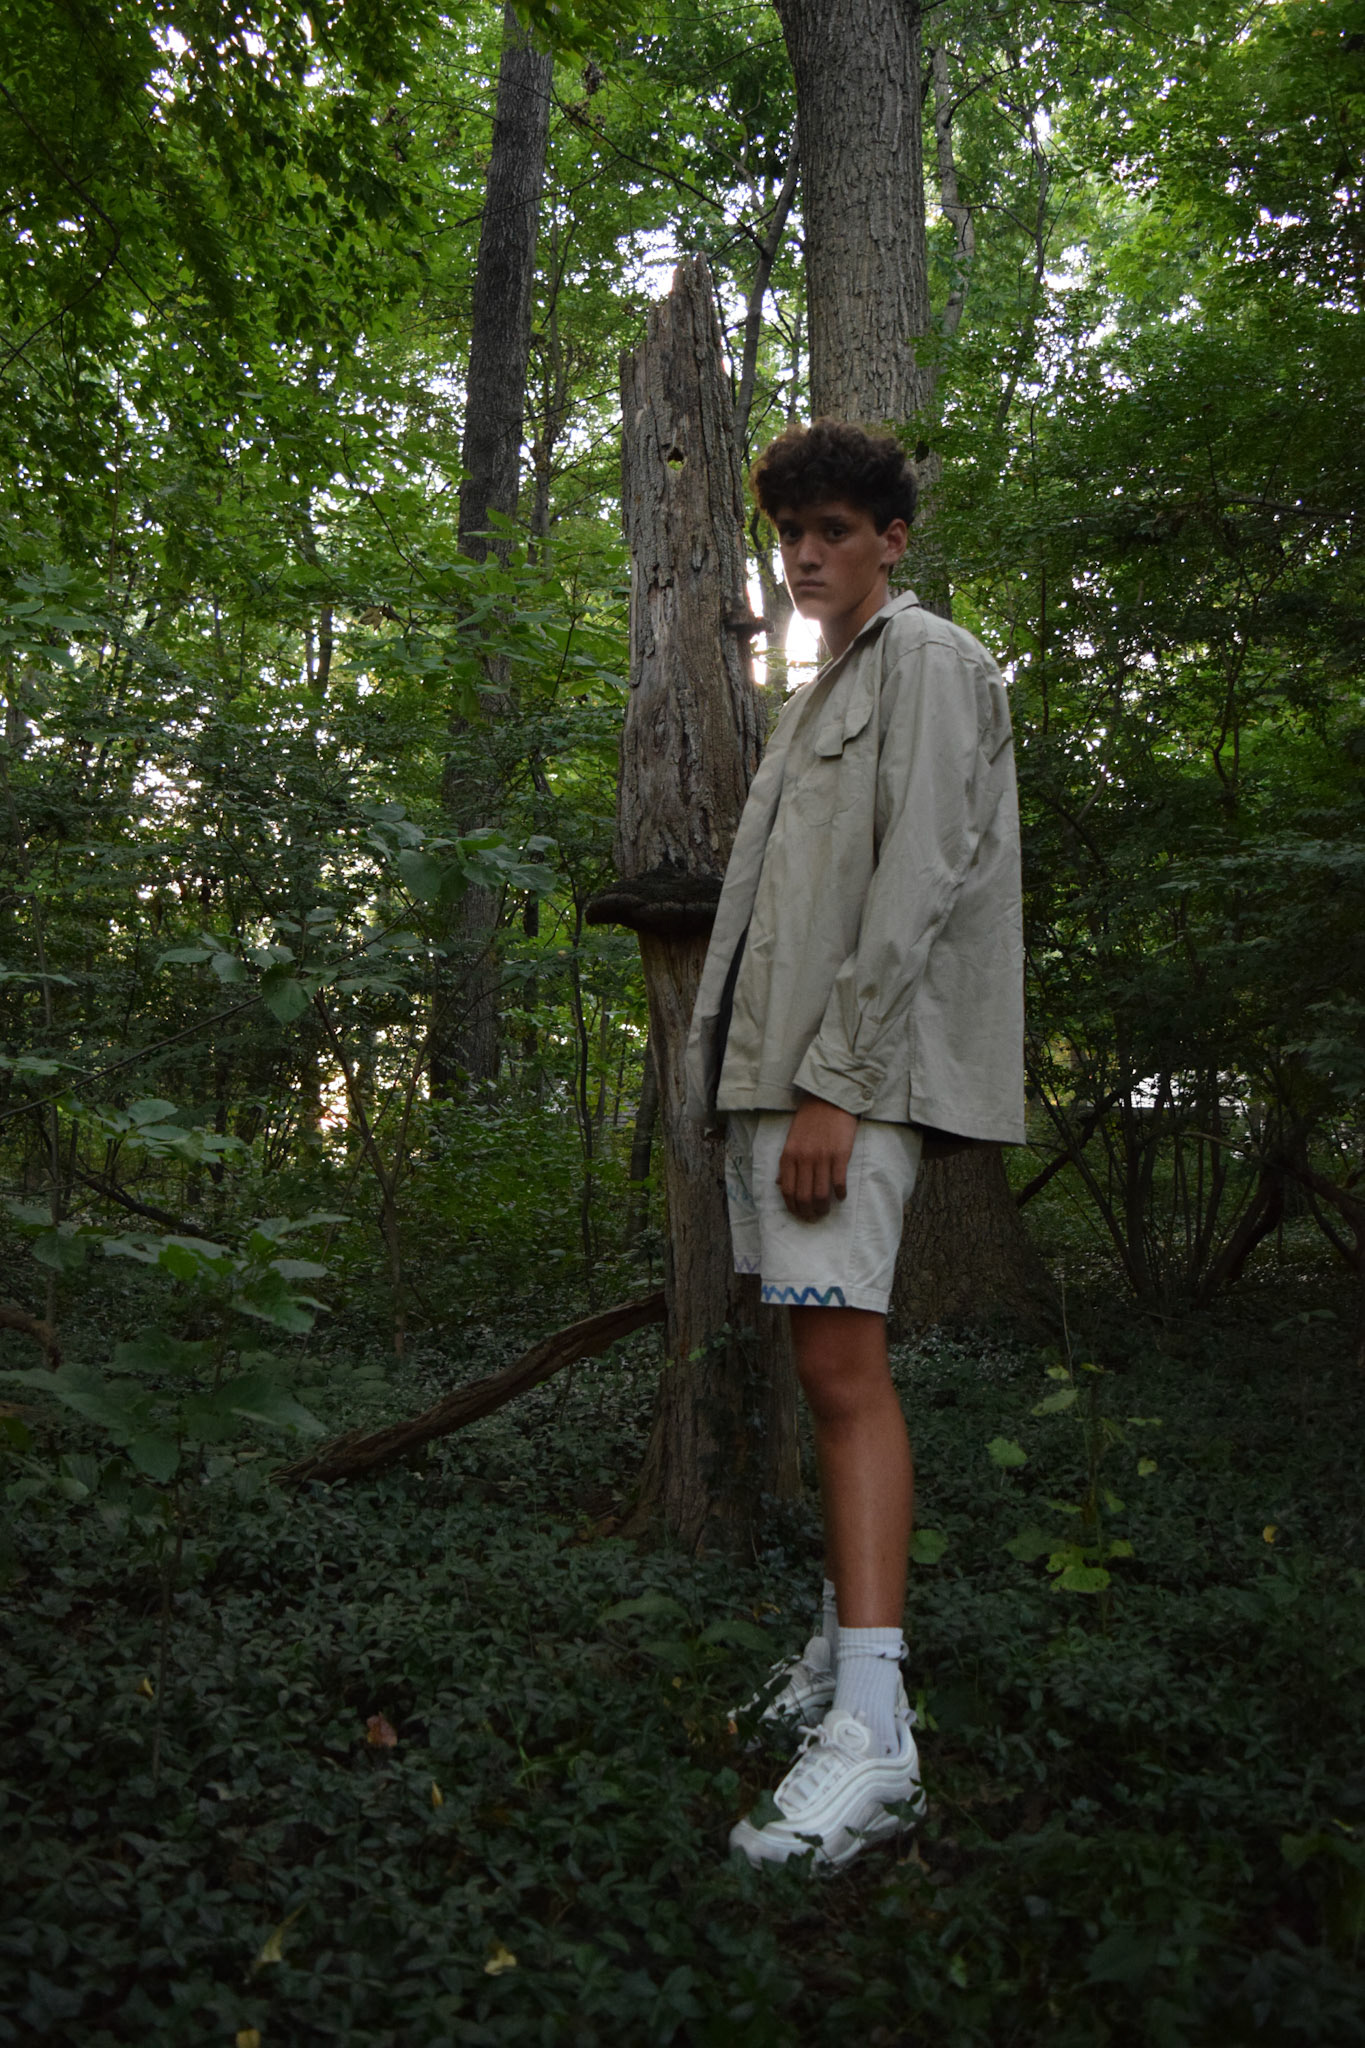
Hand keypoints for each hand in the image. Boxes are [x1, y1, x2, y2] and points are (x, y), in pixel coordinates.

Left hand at [777, 1098, 858, 1220]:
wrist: (829, 1100)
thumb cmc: (809, 1120)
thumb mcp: (791, 1140)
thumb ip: (786, 1163)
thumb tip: (780, 1185)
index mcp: (788, 1156)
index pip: (788, 1191)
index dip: (793, 1208)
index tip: (800, 1214)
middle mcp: (803, 1159)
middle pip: (804, 1197)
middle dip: (809, 1212)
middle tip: (814, 1216)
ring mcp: (822, 1158)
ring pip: (821, 1194)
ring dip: (824, 1207)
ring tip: (827, 1209)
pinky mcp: (840, 1155)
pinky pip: (838, 1182)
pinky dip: (840, 1194)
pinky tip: (840, 1196)